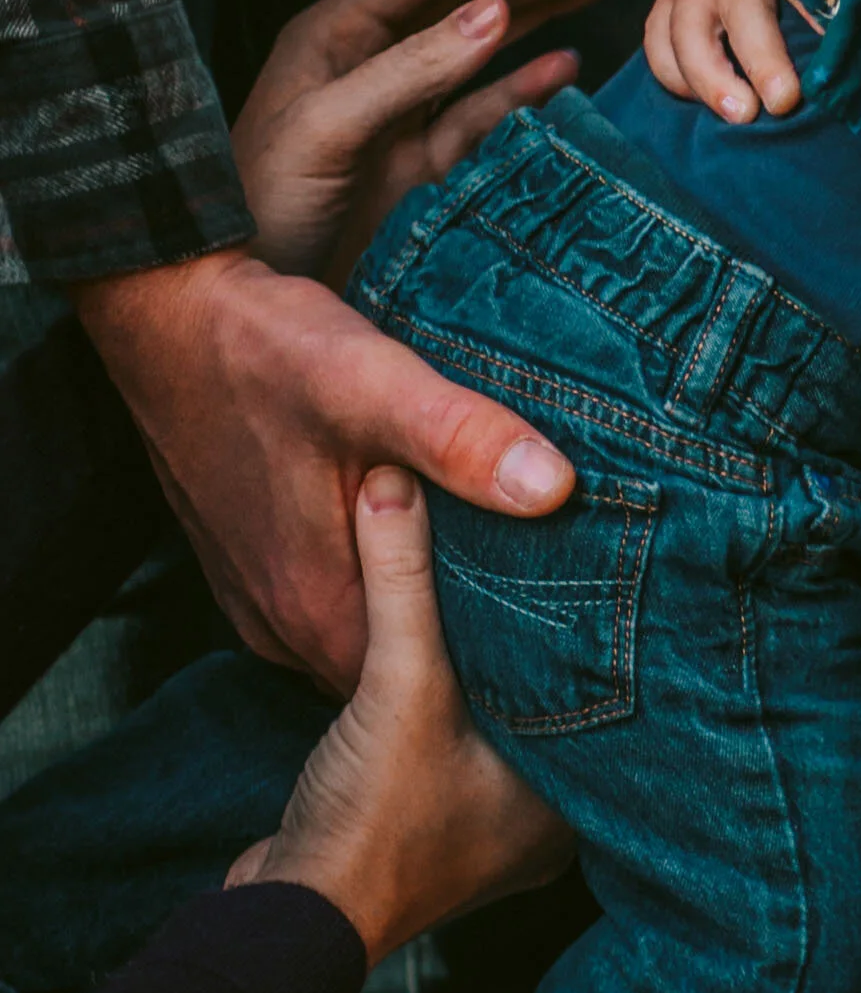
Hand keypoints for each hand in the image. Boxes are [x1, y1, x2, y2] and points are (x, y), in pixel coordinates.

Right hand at [78, 251, 574, 692]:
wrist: (164, 314)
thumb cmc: (261, 348)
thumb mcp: (373, 383)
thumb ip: (460, 439)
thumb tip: (554, 488)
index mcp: (318, 606)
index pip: (433, 677)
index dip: (501, 660)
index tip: (564, 626)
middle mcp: (282, 622)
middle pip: (401, 657)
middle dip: (469, 632)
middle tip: (551, 586)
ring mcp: (259, 597)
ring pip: (366, 626)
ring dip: (421, 601)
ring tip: (501, 561)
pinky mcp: (248, 563)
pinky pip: (330, 594)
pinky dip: (376, 575)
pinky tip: (423, 534)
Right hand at [229, 471, 570, 963]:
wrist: (291, 915)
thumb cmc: (370, 825)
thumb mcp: (397, 686)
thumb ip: (403, 583)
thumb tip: (399, 485)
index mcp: (572, 805)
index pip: (607, 701)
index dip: (595, 634)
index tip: (596, 564)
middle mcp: (544, 826)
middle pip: (551, 709)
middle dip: (540, 643)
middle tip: (549, 559)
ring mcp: (487, 833)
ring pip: (502, 729)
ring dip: (491, 673)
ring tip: (500, 590)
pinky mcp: (432, 826)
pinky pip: (459, 748)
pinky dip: (452, 706)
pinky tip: (442, 654)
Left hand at [233, 0, 633, 281]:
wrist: (241, 299)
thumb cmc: (257, 208)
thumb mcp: (324, 130)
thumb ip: (409, 71)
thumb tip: (496, 12)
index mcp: (342, 29)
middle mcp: (377, 57)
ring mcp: (405, 111)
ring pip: (489, 41)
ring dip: (550, 9)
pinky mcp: (425, 166)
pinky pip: (487, 113)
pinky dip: (530, 87)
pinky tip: (569, 66)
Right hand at [642, 0, 818, 120]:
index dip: (807, 9)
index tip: (836, 43)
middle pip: (722, 19)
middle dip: (750, 61)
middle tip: (780, 103)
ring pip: (676, 41)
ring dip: (702, 82)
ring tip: (739, 116)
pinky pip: (658, 43)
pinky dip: (672, 75)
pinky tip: (707, 103)